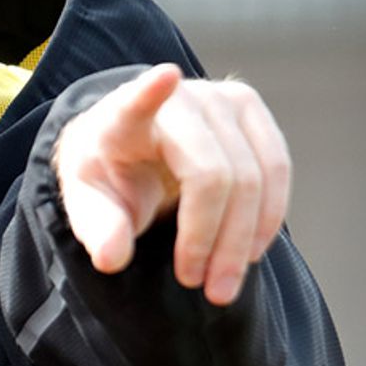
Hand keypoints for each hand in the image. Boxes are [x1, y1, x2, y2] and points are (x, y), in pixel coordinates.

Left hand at [52, 64, 290, 305]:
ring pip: (256, 176)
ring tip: (222, 285)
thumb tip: (112, 258)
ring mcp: (221, 98)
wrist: (130, 146)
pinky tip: (248, 253)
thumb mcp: (88, 205)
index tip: (165, 77)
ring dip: (244, 239)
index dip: (150, 92)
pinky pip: (277, 169)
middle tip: (203, 288)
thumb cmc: (107, 174)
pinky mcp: (250, 110)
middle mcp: (180, 98)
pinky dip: (266, 218)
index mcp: (122, 116)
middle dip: (214, 239)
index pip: (136, 102)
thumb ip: (98, 230)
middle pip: (215, 174)